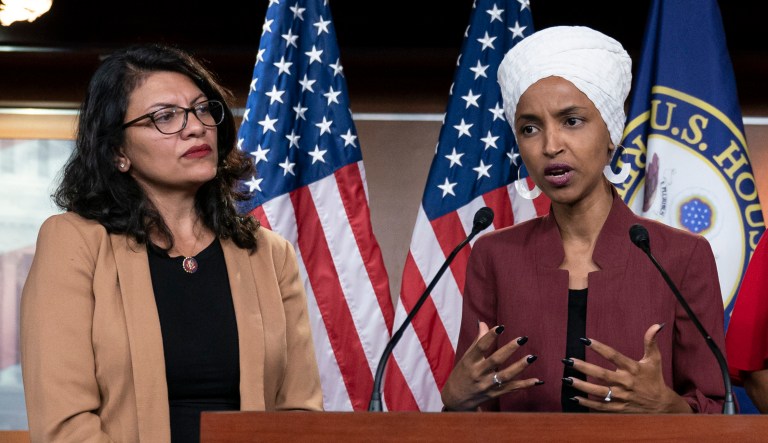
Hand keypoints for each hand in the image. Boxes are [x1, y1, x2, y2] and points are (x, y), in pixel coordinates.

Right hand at [441, 321, 540, 410]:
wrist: (456, 399)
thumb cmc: (462, 373)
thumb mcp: (466, 357)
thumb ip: (477, 341)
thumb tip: (483, 323)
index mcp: (469, 362)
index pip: (480, 347)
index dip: (490, 336)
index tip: (501, 327)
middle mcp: (478, 373)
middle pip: (495, 361)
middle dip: (509, 349)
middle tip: (522, 339)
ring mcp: (486, 385)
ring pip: (505, 376)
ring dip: (520, 366)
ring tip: (532, 357)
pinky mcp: (494, 394)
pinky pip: (511, 389)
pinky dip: (524, 385)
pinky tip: (537, 380)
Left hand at [563, 323, 691, 412]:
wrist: (661, 406)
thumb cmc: (654, 378)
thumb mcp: (654, 359)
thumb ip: (651, 342)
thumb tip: (656, 325)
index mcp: (633, 368)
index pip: (613, 356)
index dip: (599, 347)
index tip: (585, 340)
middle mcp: (626, 382)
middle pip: (602, 375)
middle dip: (584, 367)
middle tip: (568, 361)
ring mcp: (621, 397)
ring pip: (598, 391)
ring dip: (582, 385)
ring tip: (567, 379)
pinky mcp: (619, 408)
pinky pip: (601, 406)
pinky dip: (587, 403)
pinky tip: (574, 398)